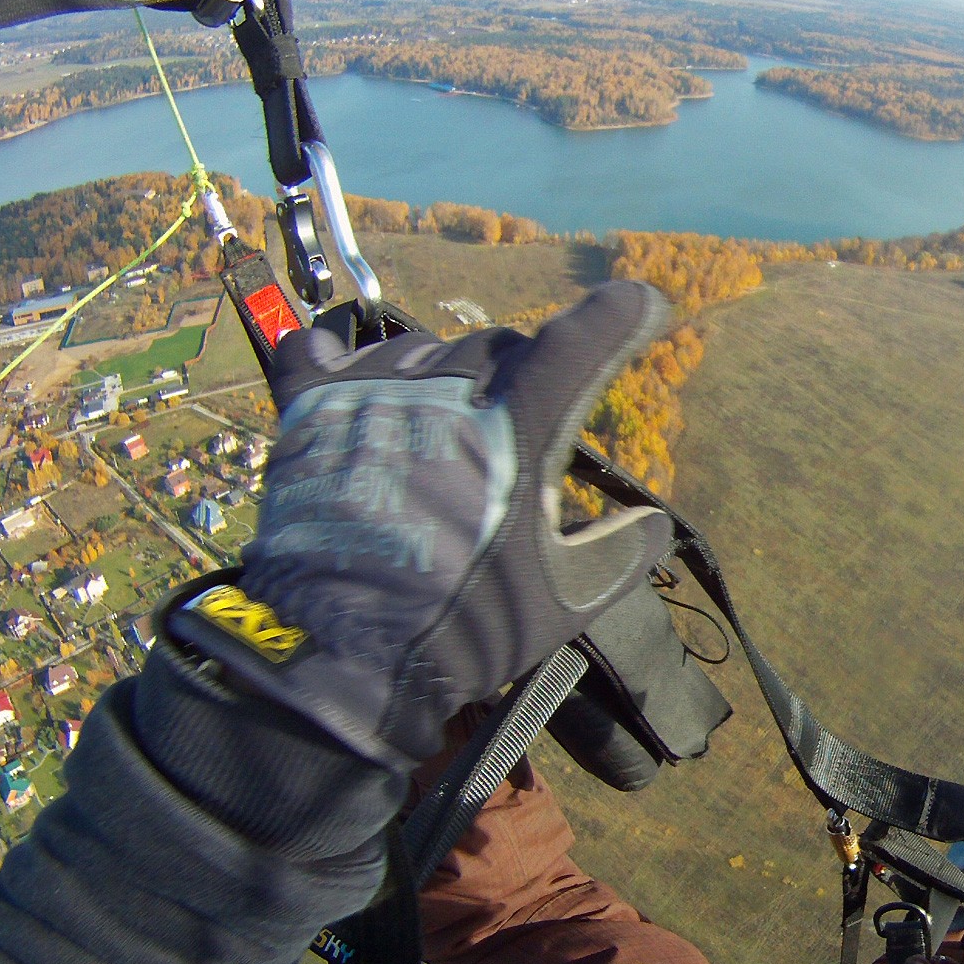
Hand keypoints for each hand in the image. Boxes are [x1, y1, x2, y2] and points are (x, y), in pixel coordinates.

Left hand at [167, 281, 672, 767]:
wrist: (347, 659)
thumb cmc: (467, 625)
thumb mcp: (566, 601)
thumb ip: (621, 551)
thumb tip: (654, 523)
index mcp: (517, 429)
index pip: (578, 343)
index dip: (618, 316)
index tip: (641, 304)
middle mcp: (447, 391)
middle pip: (501, 347)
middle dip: (523, 377)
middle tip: (516, 437)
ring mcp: (373, 393)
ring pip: (425, 348)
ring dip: (447, 377)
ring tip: (442, 433)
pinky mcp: (309, 411)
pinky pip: (324, 353)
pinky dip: (348, 365)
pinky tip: (358, 390)